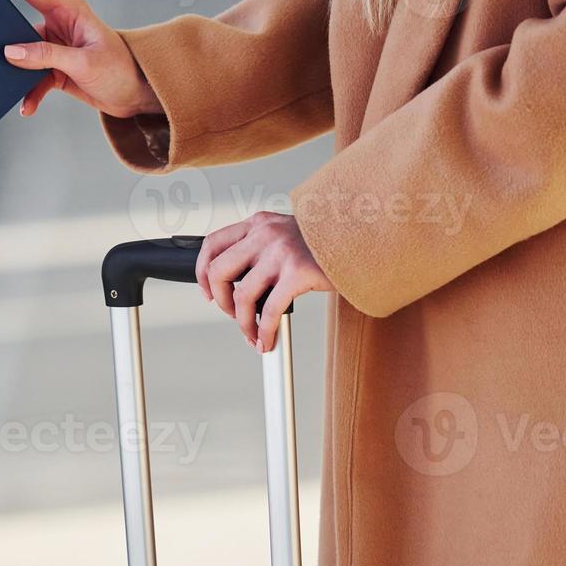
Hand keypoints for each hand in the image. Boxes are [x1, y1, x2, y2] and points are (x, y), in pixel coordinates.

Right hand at [0, 0, 161, 118]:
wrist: (137, 95)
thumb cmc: (120, 69)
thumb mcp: (84, 62)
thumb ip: (47, 56)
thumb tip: (11, 53)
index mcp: (68, 10)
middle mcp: (58, 24)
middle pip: (17, 18)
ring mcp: (53, 47)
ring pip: (21, 54)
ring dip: (12, 70)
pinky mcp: (53, 69)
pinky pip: (32, 79)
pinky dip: (29, 93)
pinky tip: (27, 107)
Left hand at [194, 212, 335, 352]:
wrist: (364, 238)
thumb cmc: (326, 243)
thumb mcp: (286, 233)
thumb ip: (262, 247)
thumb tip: (239, 281)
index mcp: (258, 224)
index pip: (212, 244)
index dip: (202, 273)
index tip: (208, 292)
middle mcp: (264, 234)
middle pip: (219, 271)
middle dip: (220, 301)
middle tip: (232, 314)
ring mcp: (280, 252)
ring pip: (242, 295)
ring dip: (242, 323)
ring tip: (252, 333)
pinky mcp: (298, 272)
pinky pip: (270, 311)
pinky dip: (264, 332)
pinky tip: (266, 341)